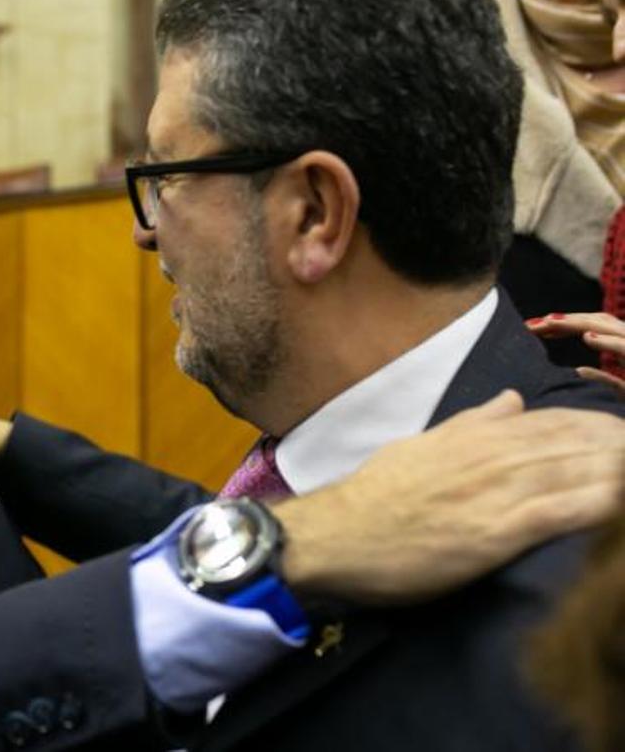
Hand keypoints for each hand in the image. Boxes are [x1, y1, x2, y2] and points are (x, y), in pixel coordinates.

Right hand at [276, 390, 624, 603]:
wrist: (338, 534)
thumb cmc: (374, 496)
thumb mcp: (421, 445)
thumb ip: (470, 424)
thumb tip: (512, 400)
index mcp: (475, 436)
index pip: (551, 422)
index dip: (595, 426)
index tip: (623, 430)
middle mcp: (492, 457)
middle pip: (574, 443)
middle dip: (617, 443)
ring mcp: (496, 492)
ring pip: (576, 470)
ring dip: (616, 465)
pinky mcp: (496, 531)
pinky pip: (563, 512)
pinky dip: (599, 503)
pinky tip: (622, 503)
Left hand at [527, 311, 624, 399]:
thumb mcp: (619, 390)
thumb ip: (603, 379)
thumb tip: (578, 370)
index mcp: (623, 344)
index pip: (589, 327)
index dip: (562, 325)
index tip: (533, 328)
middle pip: (594, 321)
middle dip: (562, 320)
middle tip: (530, 324)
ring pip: (606, 327)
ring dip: (577, 323)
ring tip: (549, 321)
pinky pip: (624, 347)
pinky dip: (607, 341)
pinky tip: (587, 337)